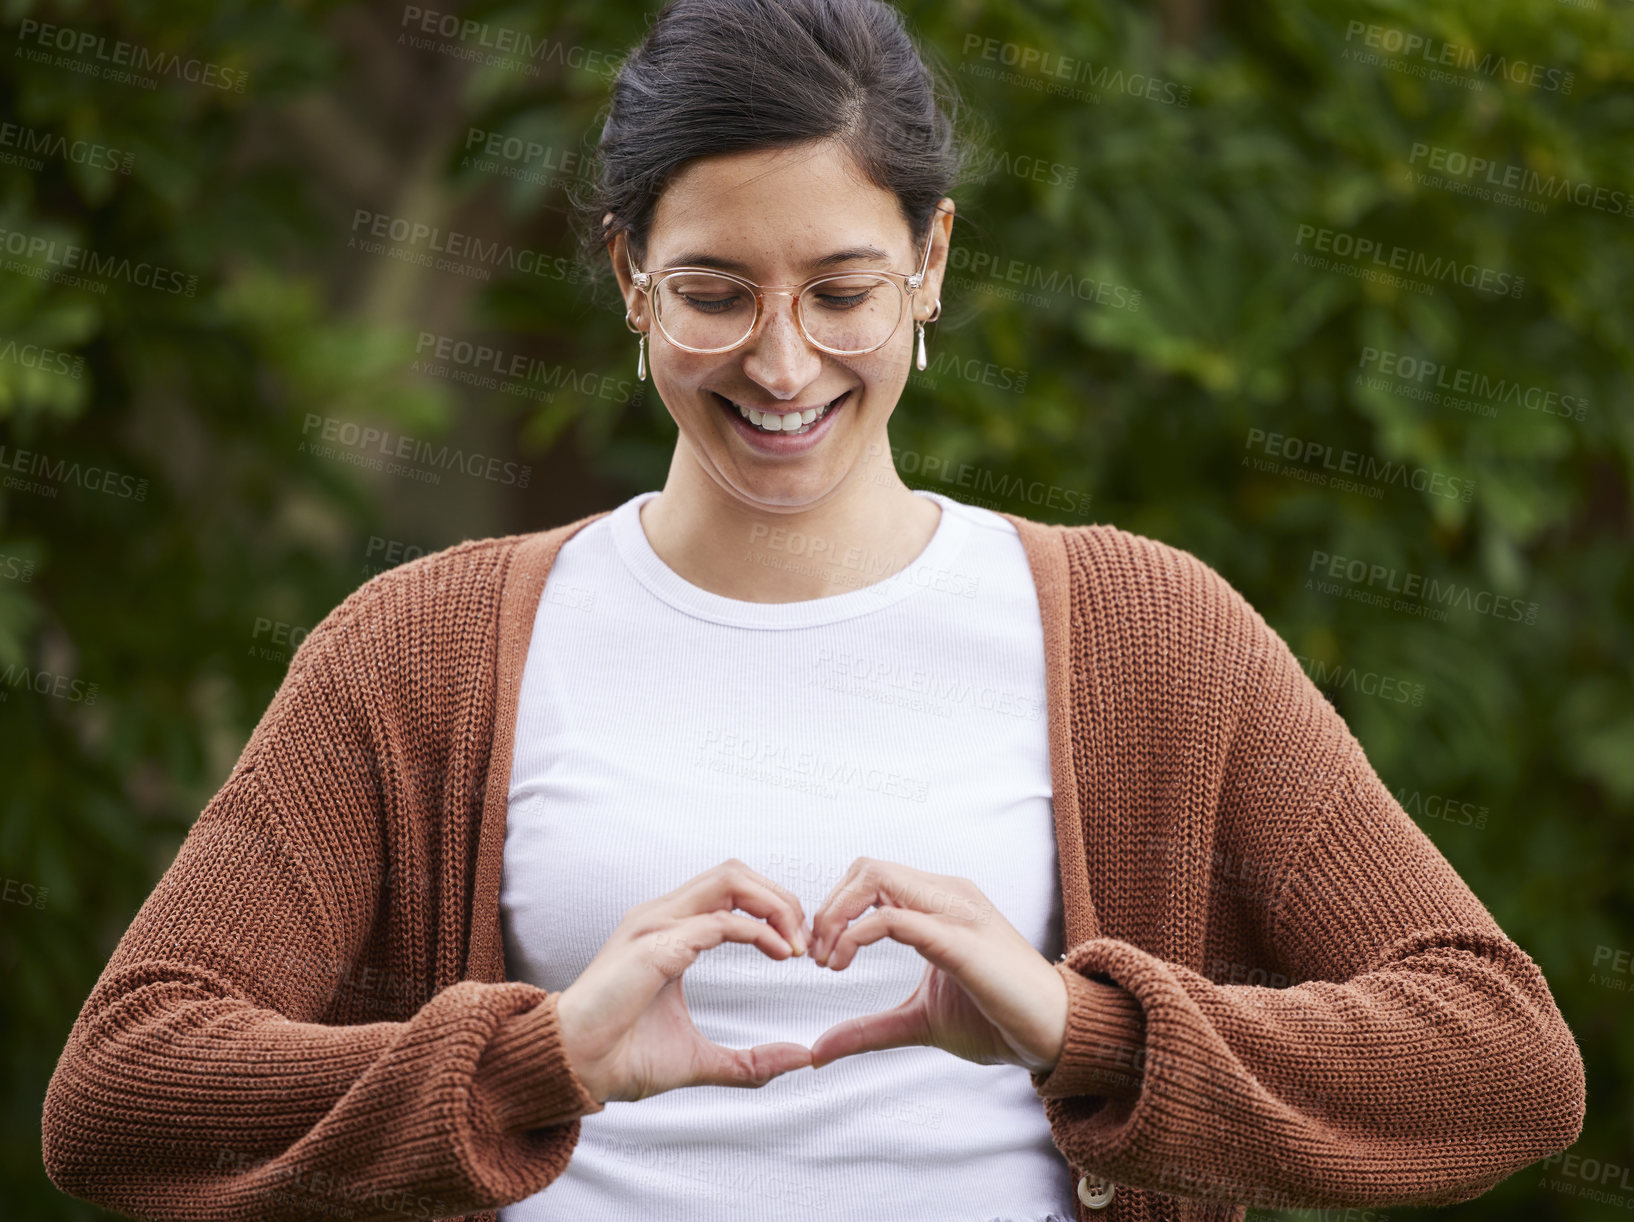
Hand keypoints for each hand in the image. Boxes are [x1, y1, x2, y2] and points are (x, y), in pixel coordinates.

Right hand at [555, 859, 813, 1105]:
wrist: (575, 1069)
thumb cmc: (623, 1058)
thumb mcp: (700, 1058)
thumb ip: (749, 1061)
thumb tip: (800, 1059)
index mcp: (669, 930)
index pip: (731, 891)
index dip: (773, 909)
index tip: (797, 950)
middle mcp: (662, 915)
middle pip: (736, 872)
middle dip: (781, 897)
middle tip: (804, 942)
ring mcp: (656, 924)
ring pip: (730, 878)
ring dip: (774, 904)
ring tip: (794, 944)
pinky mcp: (655, 944)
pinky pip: (719, 921)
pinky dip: (758, 931)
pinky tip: (777, 953)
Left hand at [805, 857, 1069, 1073]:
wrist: (1053, 1035)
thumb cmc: (995, 1020)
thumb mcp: (918, 1022)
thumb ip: (868, 1029)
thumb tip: (818, 1051)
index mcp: (939, 903)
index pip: (870, 877)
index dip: (834, 909)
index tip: (818, 955)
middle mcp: (946, 894)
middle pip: (865, 868)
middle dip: (828, 908)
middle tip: (816, 956)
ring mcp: (955, 910)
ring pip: (874, 877)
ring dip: (836, 915)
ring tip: (828, 961)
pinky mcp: (959, 940)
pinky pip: (895, 917)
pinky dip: (856, 935)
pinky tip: (844, 963)